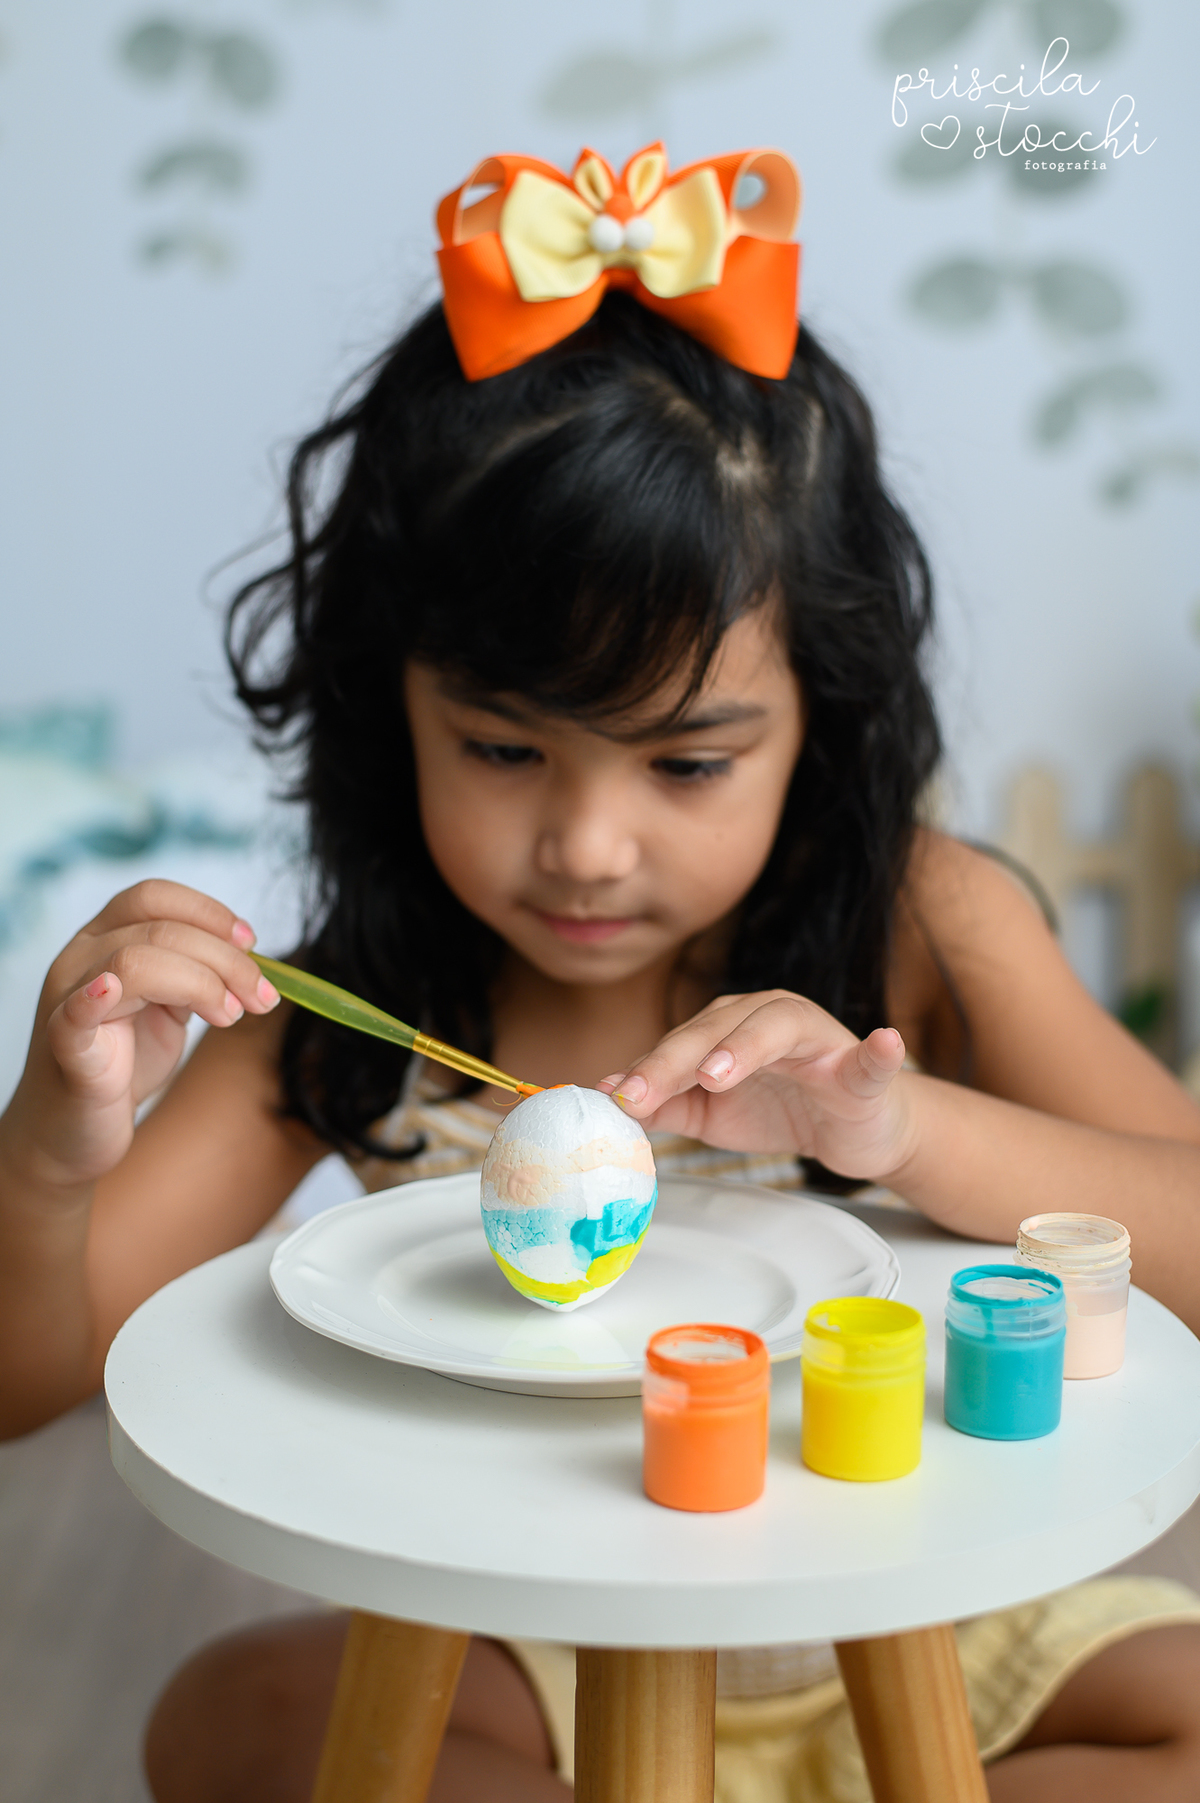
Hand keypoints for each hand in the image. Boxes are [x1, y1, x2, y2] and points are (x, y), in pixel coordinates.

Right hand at [2, 881, 280, 1192]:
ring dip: (201, 984)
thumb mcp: (166, 1009)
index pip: (153, 897)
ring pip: (134, 962)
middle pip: (159, 930)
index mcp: (104, 940)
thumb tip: (249, 958)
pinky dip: (93, 999)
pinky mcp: (66, 1048)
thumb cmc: (122, 1067)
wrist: (74, 1132)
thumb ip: (193, 976)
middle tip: (261, 997)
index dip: (209, 912)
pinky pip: (73, 1014)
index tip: (252, 944)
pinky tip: (110, 992)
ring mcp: (66, 1000)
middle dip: (226, 960)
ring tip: (230, 1016)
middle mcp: (80, 959)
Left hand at [597, 990, 914, 1182]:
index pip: (684, 1040)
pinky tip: (884, 1043)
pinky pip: (872, 1056)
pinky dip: (879, 1050)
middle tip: (646, 1091)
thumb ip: (665, 1101)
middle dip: (678, 1059)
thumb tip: (608, 1092)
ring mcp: (821, 1038)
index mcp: (732, 1024)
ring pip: (780, 1027)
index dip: (648, 1067)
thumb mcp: (711, 1112)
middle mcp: (771, 1016)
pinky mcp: (863, 1067)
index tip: (616, 1096)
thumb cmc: (782, 1109)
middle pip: (720, 1027)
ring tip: (717, 1072)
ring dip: (747, 1045)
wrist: (852, 1132)